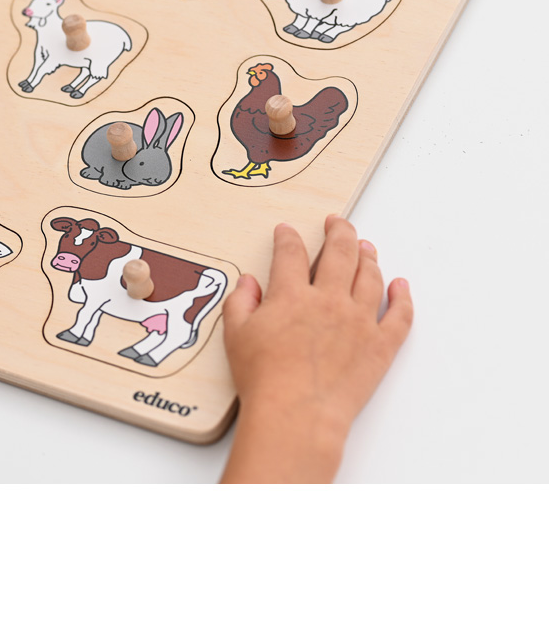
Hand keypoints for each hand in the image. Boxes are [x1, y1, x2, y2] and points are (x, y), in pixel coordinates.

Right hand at [220, 216, 412, 482]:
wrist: (296, 415)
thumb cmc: (263, 379)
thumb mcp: (235, 335)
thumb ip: (241, 303)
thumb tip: (249, 282)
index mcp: (291, 294)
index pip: (291, 253)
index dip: (288, 238)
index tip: (286, 231)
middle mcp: (329, 300)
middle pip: (340, 253)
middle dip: (339, 232)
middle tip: (338, 223)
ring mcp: (359, 321)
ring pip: (370, 277)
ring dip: (368, 257)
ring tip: (366, 247)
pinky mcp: (380, 346)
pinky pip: (399, 316)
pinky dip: (403, 298)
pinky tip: (402, 286)